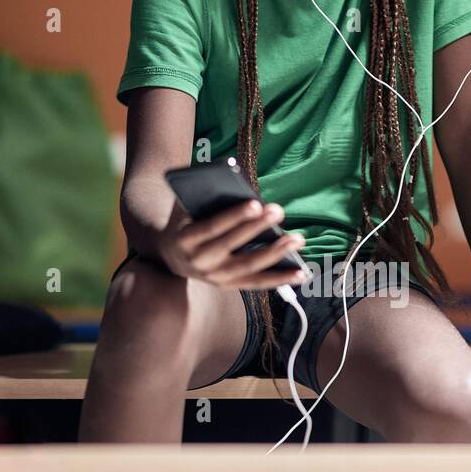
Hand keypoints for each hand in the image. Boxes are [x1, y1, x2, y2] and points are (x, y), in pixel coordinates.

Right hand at [158, 199, 307, 289]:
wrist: (169, 256)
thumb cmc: (184, 222)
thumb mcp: (185, 208)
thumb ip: (204, 198)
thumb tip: (237, 186)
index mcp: (185, 240)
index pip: (212, 228)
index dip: (233, 217)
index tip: (255, 203)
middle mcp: (199, 263)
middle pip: (233, 246)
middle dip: (258, 229)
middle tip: (279, 211)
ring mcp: (214, 278)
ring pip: (249, 267)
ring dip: (276, 254)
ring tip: (297, 239)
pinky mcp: (228, 286)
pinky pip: (257, 283)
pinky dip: (280, 279)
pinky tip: (301, 272)